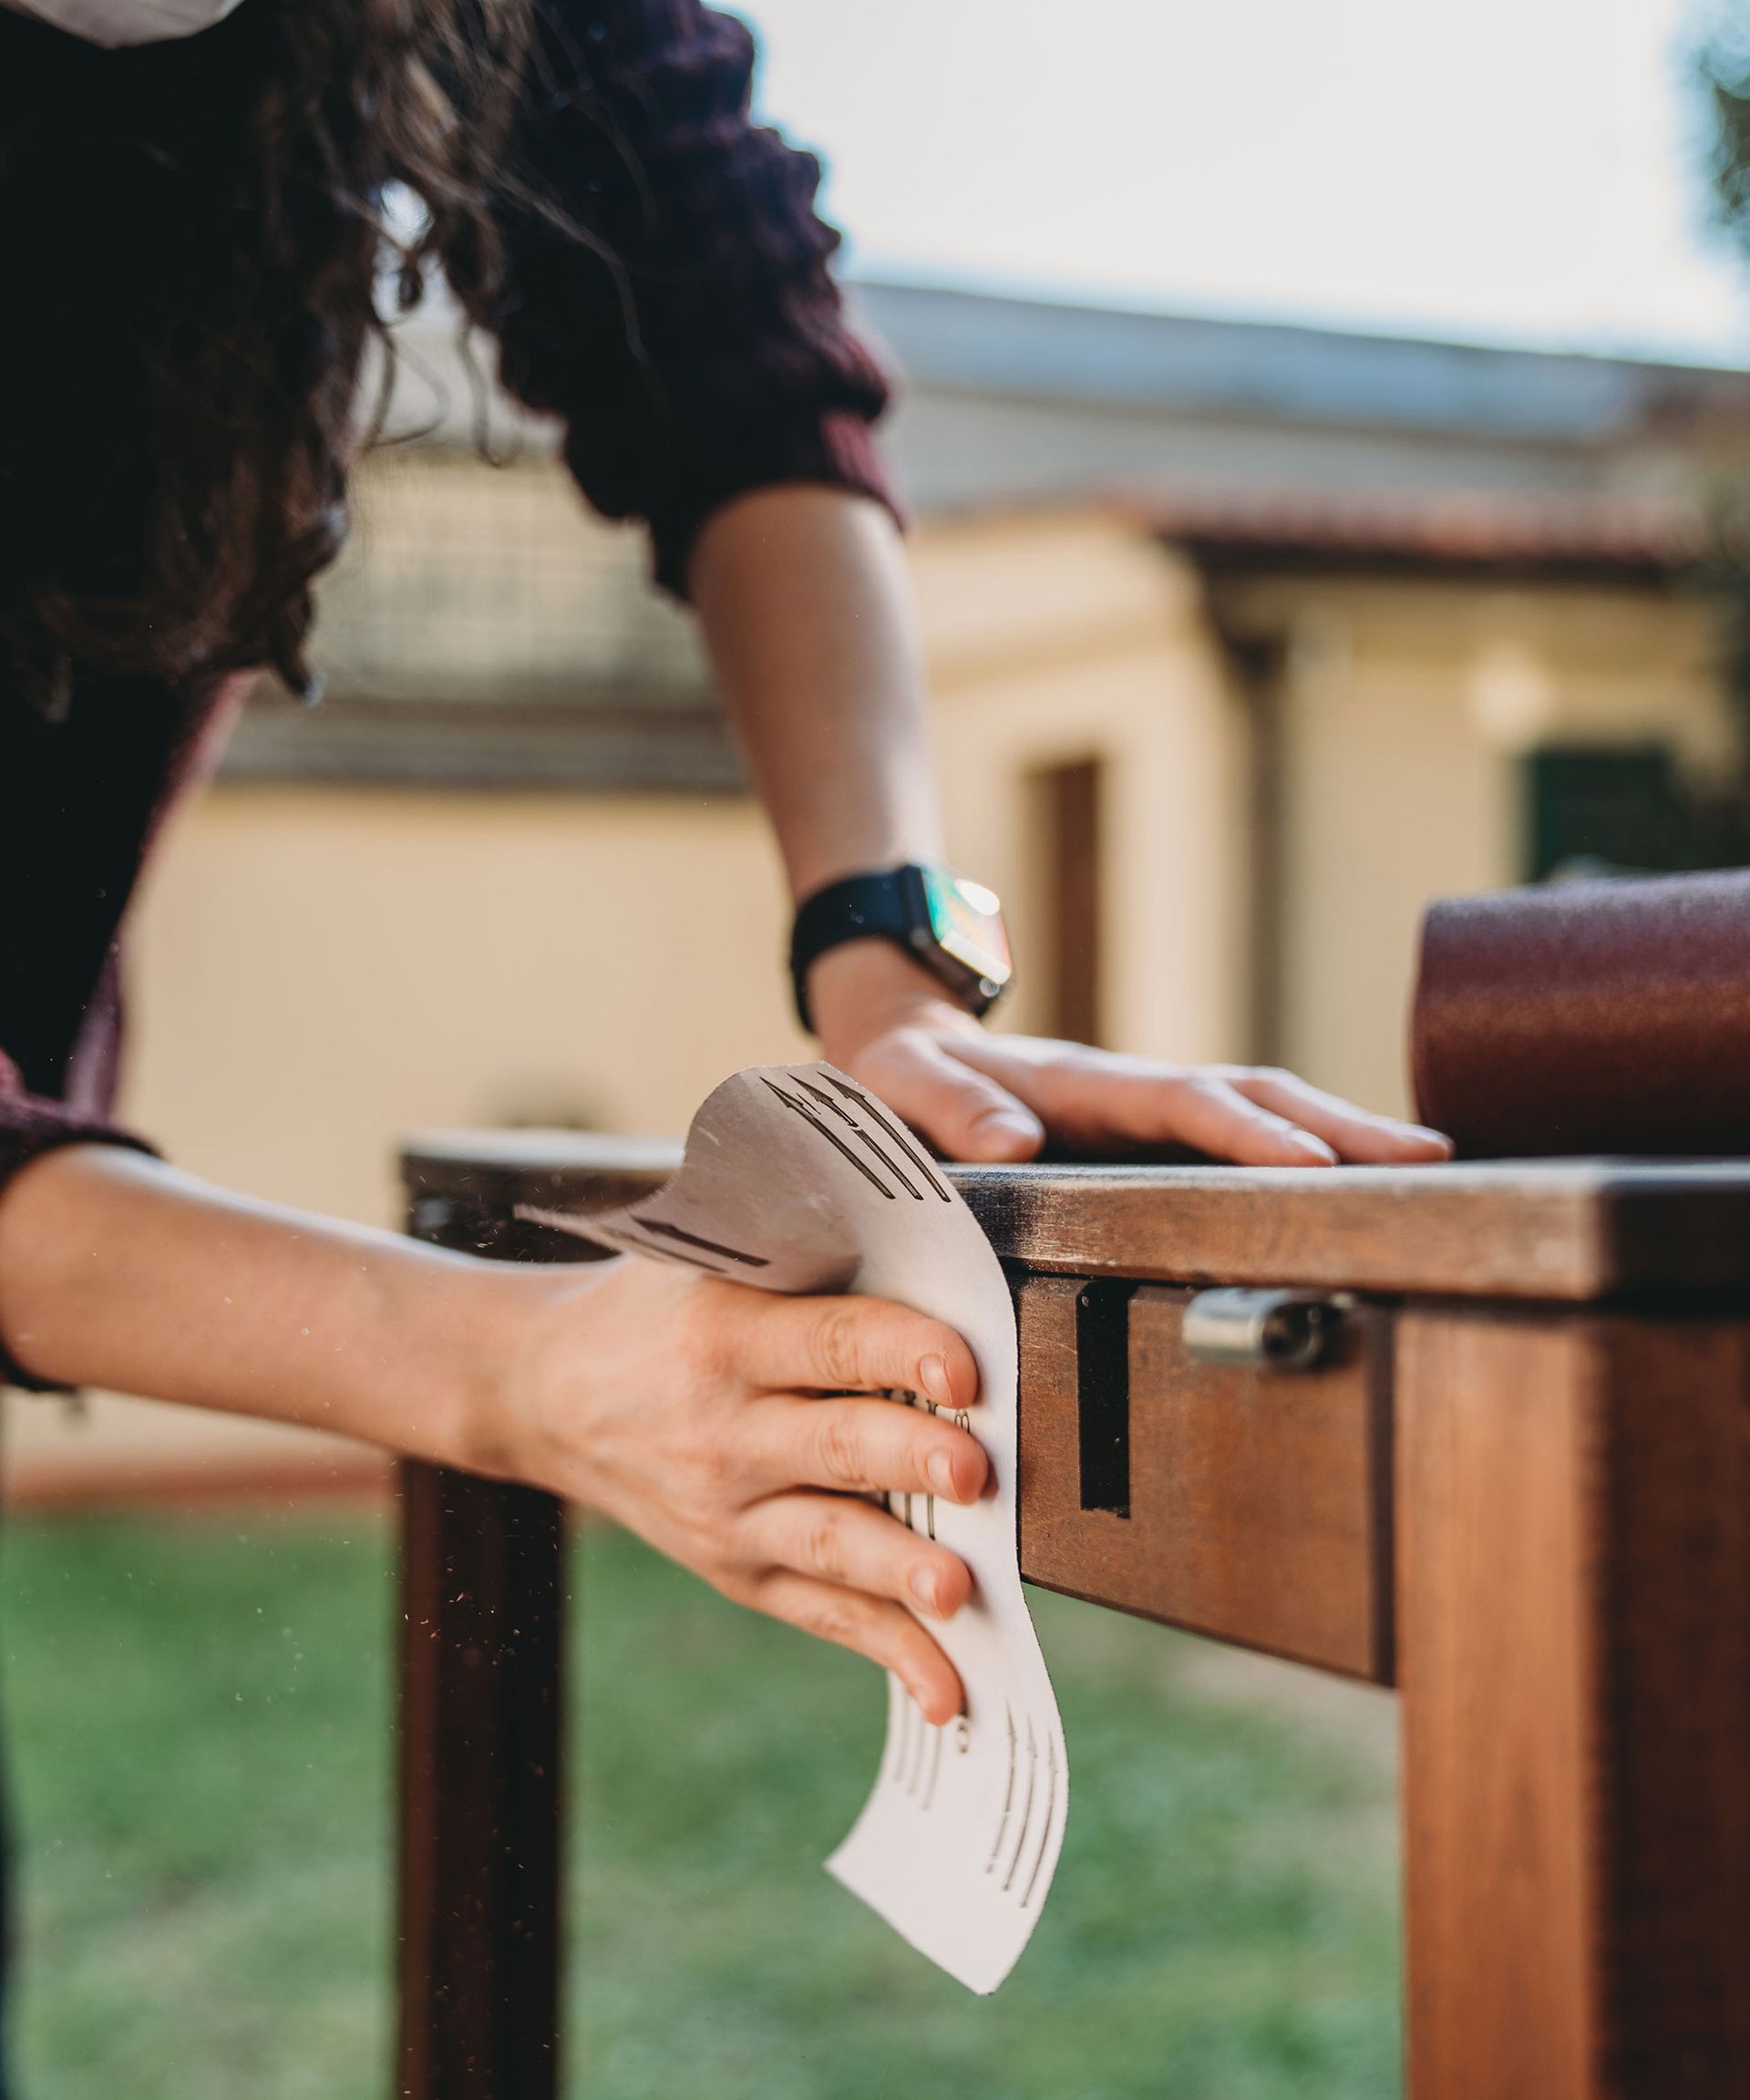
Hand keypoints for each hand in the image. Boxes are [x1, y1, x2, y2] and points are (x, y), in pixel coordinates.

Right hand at [486, 1253, 986, 1722]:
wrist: (542, 1392)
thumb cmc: (654, 1307)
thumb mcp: (707, 1256)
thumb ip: (808, 1253)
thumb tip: (940, 1239)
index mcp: (725, 1333)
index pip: (829, 1341)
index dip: (900, 1350)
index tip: (965, 1364)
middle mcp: (724, 1430)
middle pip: (835, 1447)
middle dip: (910, 1460)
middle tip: (977, 1470)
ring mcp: (729, 1512)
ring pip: (832, 1545)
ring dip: (900, 1571)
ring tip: (959, 1591)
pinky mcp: (739, 1570)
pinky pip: (825, 1616)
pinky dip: (891, 1656)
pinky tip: (949, 1693)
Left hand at [807, 941, 1452, 1166]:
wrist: (897, 1037)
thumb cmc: (897, 1074)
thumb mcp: (899, 1090)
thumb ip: (947, 1112)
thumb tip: (1013, 1143)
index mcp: (1080, 1085)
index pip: (1184, 1104)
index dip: (1249, 1134)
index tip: (1315, 1163)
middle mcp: (1130, 1090)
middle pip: (1255, 1094)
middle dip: (1341, 1125)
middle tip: (1434, 1158)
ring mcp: (1146, 1110)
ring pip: (1262, 1107)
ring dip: (1341, 1132)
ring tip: (1429, 1167)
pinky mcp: (1148, 1133)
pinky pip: (1240, 1131)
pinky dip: (1304, 1145)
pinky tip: (1357, 1180)